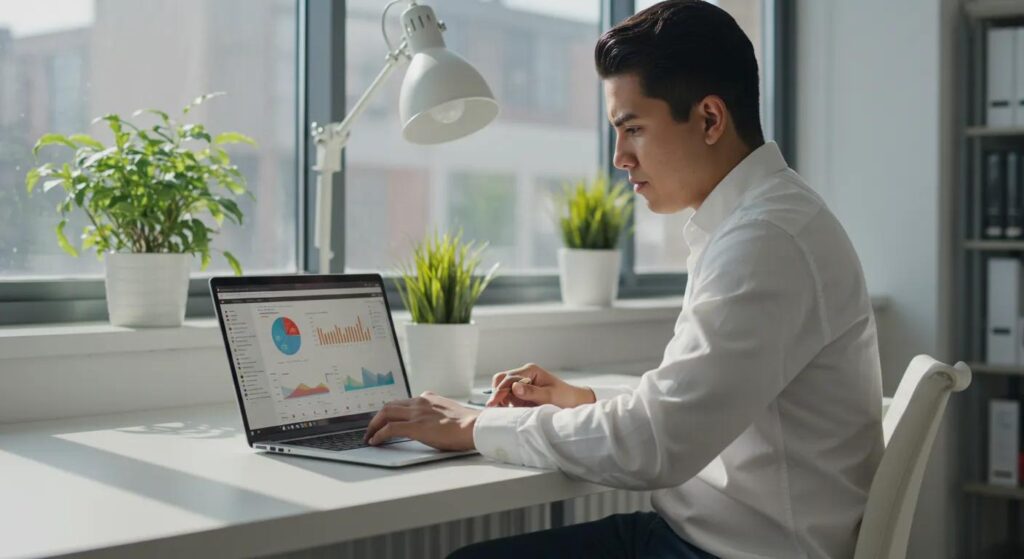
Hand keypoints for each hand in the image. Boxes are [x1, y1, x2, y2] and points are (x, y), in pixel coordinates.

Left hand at [364, 392, 478, 450]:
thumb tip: (433, 421)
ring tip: (369, 435)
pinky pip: (390, 429)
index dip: (391, 411)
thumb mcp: (449, 411)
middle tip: (372, 428)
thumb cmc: (467, 424)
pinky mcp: (415, 427)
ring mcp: (416, 414)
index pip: (402, 402)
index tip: (385, 419)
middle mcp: (420, 402)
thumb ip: (437, 412)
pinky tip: (375, 441)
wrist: (474, 426)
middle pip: (389, 406)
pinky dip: (379, 434)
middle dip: (377, 417)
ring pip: (386, 414)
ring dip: (374, 425)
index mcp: (428, 398)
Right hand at [486, 363, 595, 408]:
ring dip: (501, 398)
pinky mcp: (522, 392)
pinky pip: (508, 395)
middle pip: (501, 379)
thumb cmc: (564, 397)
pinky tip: (509, 410)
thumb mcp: (549, 396)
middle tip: (495, 408)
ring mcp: (522, 382)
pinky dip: (505, 402)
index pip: (509, 379)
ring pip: (502, 387)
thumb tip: (514, 387)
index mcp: (530, 370)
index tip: (493, 403)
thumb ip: (531, 392)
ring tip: (504, 410)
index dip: (499, 391)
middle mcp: (524, 374)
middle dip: (497, 393)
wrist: (573, 401)